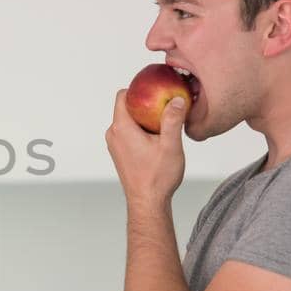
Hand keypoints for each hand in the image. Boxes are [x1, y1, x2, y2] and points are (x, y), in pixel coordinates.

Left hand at [105, 89, 187, 206]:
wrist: (148, 202)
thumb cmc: (158, 177)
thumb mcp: (170, 145)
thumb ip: (173, 120)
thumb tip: (177, 99)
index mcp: (121, 128)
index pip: (123, 95)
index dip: (139, 89)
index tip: (156, 90)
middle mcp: (113, 134)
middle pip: (127, 107)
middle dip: (145, 103)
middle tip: (166, 106)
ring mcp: (115, 144)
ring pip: (129, 120)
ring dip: (145, 118)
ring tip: (165, 124)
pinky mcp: (119, 152)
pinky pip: (128, 132)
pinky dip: (141, 129)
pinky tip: (158, 138)